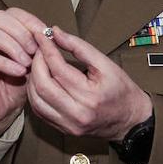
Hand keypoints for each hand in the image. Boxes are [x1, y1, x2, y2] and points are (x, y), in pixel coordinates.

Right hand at [0, 8, 47, 133]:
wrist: (4, 108)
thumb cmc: (18, 81)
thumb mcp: (33, 59)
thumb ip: (37, 44)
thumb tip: (49, 32)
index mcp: (0, 26)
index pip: (13, 13)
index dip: (30, 22)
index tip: (45, 36)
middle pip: (0, 18)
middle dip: (21, 34)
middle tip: (35, 51)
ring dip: (13, 47)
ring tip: (27, 63)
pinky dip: (5, 63)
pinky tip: (19, 72)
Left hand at [26, 24, 152, 140]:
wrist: (130, 119)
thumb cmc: (121, 90)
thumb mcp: (106, 64)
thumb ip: (79, 47)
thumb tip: (55, 33)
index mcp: (90, 96)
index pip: (59, 69)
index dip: (47, 49)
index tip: (42, 36)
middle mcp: (77, 114)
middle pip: (43, 86)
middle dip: (36, 63)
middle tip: (39, 50)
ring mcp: (68, 125)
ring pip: (36, 100)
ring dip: (32, 79)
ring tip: (39, 64)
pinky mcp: (63, 130)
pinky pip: (39, 111)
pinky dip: (35, 94)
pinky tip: (40, 81)